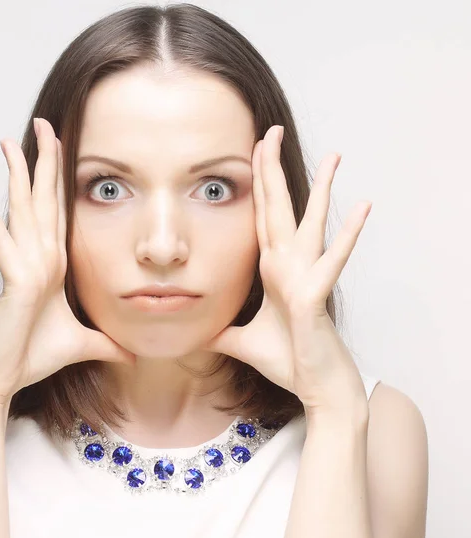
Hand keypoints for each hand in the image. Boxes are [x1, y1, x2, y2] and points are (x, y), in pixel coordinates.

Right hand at [0, 117, 134, 405]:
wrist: (4, 378)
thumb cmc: (34, 357)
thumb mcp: (82, 344)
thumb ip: (106, 344)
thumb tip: (132, 355)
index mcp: (54, 266)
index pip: (60, 215)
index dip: (61, 183)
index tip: (64, 151)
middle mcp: (39, 259)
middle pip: (43, 201)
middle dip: (44, 163)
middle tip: (44, 124)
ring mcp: (25, 266)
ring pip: (22, 211)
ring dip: (17, 176)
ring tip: (10, 141)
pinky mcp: (15, 280)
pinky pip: (1, 240)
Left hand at [201, 125, 370, 414]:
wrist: (313, 386)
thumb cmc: (287, 359)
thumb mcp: (240, 340)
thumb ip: (221, 331)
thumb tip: (196, 334)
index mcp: (272, 270)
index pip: (261, 218)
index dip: (256, 185)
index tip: (252, 152)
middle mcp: (289, 266)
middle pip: (280, 209)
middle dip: (273, 170)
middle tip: (272, 130)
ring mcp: (305, 277)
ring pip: (311, 224)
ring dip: (320, 190)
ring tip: (334, 155)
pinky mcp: (315, 296)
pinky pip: (331, 261)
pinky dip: (346, 236)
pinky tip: (362, 208)